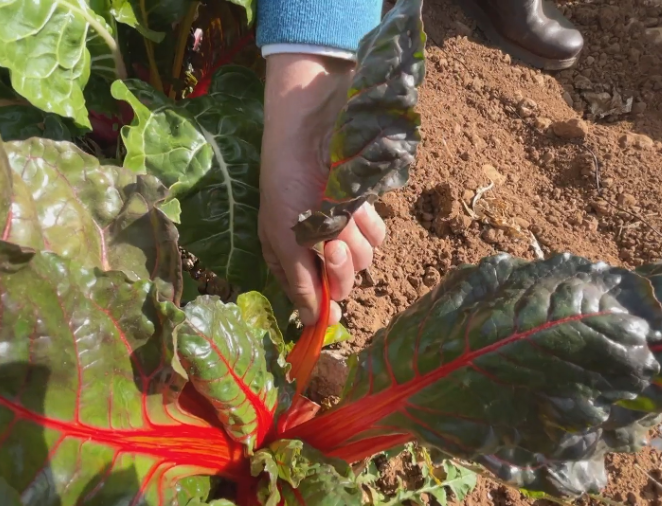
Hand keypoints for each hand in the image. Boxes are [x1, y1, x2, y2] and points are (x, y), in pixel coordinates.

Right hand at [258, 54, 386, 325]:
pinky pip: (378, 235)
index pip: (309, 295)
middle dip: (340, 266)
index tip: (333, 311)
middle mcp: (315, 248)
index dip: (322, 303)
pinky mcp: (363, 210)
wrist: (312, 132)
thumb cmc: (287, 183)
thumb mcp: (283, 237)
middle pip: (341, 282)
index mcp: (287, 257)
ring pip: (363, 260)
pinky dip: (370, 223)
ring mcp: (340, 228)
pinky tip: (358, 206)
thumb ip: (300, 282)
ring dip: (354, 239)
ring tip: (341, 214)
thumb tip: (315, 322)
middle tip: (334, 245)